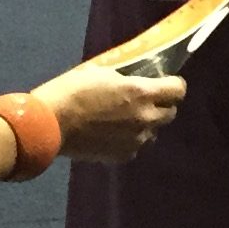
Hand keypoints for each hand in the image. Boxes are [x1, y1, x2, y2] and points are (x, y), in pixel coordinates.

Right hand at [30, 64, 185, 162]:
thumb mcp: (100, 71)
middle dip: (162, 105)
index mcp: (141, 93)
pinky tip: (112, 133)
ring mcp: (135, 140)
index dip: (173, 84)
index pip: (177, 89)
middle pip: (171, 113)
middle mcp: (145, 118)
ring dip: (146, 123)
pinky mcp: (121, 156)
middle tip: (145, 100)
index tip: (165, 82)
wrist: (51, 124)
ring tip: (124, 118)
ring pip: (153, 132)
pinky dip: (129, 139)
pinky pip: (135, 146)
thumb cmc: (72, 90)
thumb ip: (124, 76)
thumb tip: (133, 78)